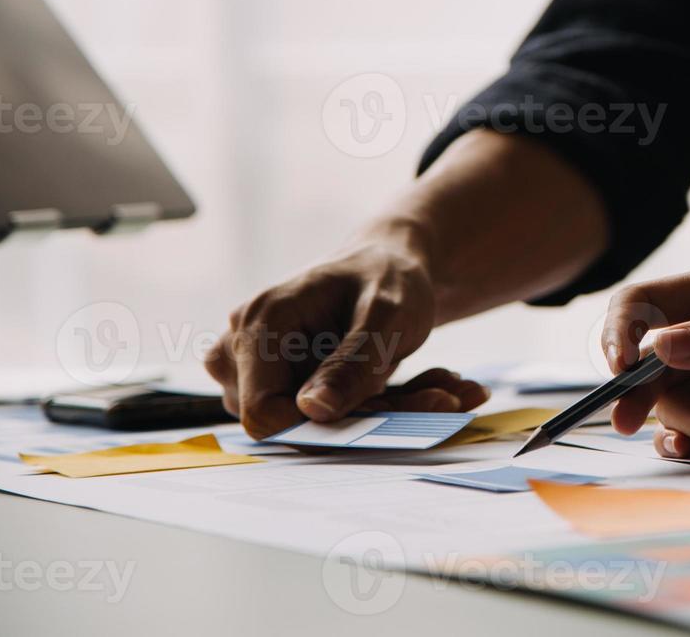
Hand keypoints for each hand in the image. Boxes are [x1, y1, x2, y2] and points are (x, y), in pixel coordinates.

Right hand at [203, 228, 487, 438]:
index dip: (318, 424)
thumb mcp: (385, 314)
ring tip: (444, 387)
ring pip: (319, 426)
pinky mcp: (286, 389)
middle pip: (296, 421)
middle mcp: (245, 351)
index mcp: (260, 324)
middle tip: (443, 397)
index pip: (263, 409)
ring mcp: (261, 374)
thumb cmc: (385, 276)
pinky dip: (388, 409)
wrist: (390, 263)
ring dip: (388, 414)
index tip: (383, 410)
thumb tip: (312, 411)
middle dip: (373, 416)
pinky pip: (333, 419)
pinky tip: (435, 387)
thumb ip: (351, 362)